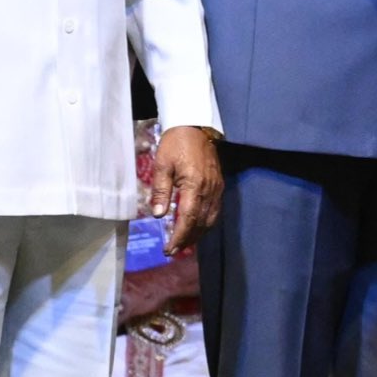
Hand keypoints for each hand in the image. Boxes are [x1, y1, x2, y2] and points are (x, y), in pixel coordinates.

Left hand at [150, 126, 223, 255]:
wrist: (195, 126)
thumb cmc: (175, 144)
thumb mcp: (162, 165)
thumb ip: (160, 191)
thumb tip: (158, 216)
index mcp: (194, 185)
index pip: (189, 218)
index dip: (179, 236)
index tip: (169, 249)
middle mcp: (210, 189)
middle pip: (202, 223)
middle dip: (188, 239)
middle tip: (173, 251)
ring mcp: (217, 187)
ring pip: (211, 219)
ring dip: (198, 234)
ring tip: (183, 243)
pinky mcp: (219, 185)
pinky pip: (215, 210)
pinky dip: (205, 223)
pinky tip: (196, 227)